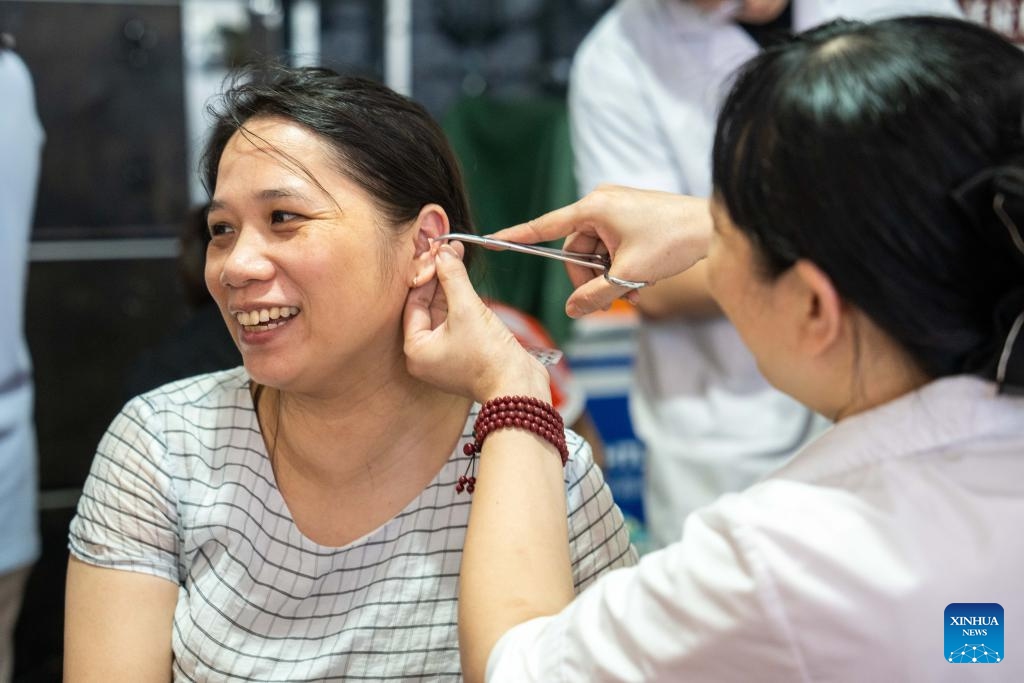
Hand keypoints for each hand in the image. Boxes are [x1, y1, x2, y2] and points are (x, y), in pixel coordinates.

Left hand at [403, 244, 551, 403]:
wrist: (519, 387)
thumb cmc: (488, 358)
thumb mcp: (467, 309)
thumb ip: (453, 278)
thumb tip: (443, 251)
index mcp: (416, 350)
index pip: (413, 302)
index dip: (426, 273)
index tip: (435, 250)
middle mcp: (426, 355)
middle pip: (427, 306)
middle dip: (439, 277)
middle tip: (448, 249)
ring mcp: (446, 355)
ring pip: (443, 312)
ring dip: (451, 286)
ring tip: (457, 256)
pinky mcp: (465, 353)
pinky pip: (457, 321)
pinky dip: (462, 301)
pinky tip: (466, 280)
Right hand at [490, 185, 713, 316]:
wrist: (711, 227)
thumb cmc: (672, 242)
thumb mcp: (630, 276)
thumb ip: (596, 295)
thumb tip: (572, 311)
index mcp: (593, 208)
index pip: (544, 226)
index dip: (516, 236)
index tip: (490, 239)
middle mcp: (599, 202)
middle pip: (574, 250)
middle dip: (590, 277)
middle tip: (613, 298)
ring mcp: (614, 207)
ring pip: (594, 252)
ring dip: (608, 275)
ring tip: (635, 289)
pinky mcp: (627, 214)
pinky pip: (609, 245)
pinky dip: (619, 265)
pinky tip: (639, 278)